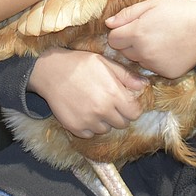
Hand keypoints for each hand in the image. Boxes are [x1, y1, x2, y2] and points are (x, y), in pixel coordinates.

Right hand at [28, 47, 147, 137]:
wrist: (50, 72)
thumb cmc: (79, 64)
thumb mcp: (104, 62)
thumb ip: (126, 75)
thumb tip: (145, 85)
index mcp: (113, 94)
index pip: (134, 113)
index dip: (132, 108)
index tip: (125, 102)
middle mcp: (102, 111)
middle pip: (122, 123)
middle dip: (119, 114)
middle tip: (109, 102)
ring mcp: (88, 121)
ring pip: (106, 129)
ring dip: (104, 121)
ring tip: (94, 105)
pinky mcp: (76, 128)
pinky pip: (90, 133)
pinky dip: (90, 126)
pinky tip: (84, 111)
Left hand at [106, 0, 195, 78]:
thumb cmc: (180, 11)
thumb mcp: (152, 4)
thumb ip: (128, 14)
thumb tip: (108, 23)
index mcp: (137, 33)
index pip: (113, 39)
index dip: (119, 32)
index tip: (131, 26)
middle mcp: (144, 53)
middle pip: (124, 52)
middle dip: (130, 42)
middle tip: (147, 31)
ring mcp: (156, 65)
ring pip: (138, 60)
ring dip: (142, 52)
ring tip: (159, 39)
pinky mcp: (167, 73)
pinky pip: (153, 68)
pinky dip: (157, 60)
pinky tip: (168, 49)